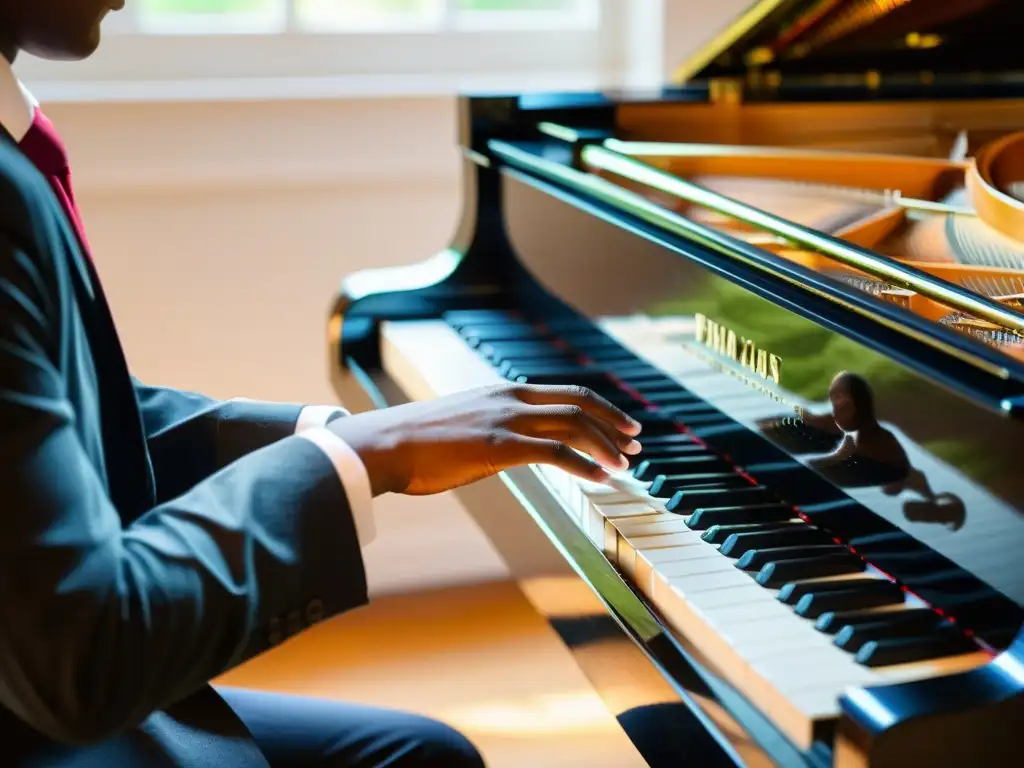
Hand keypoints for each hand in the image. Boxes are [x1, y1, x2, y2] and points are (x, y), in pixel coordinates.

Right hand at [328, 383, 642, 495]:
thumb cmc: (415, 442)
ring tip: (625, 465)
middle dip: (613, 423)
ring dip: (606, 446)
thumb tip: (509, 447)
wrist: (383, 444)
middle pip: (579, 403)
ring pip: (573, 425)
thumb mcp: (462, 423)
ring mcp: (505, 419)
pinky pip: (555, 453)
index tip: (621, 425)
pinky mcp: (498, 445)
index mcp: (503, 391)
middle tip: (636, 443)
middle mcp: (510, 398)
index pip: (565, 392)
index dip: (600, 408)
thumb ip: (492, 428)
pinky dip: (585, 465)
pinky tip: (602, 479)